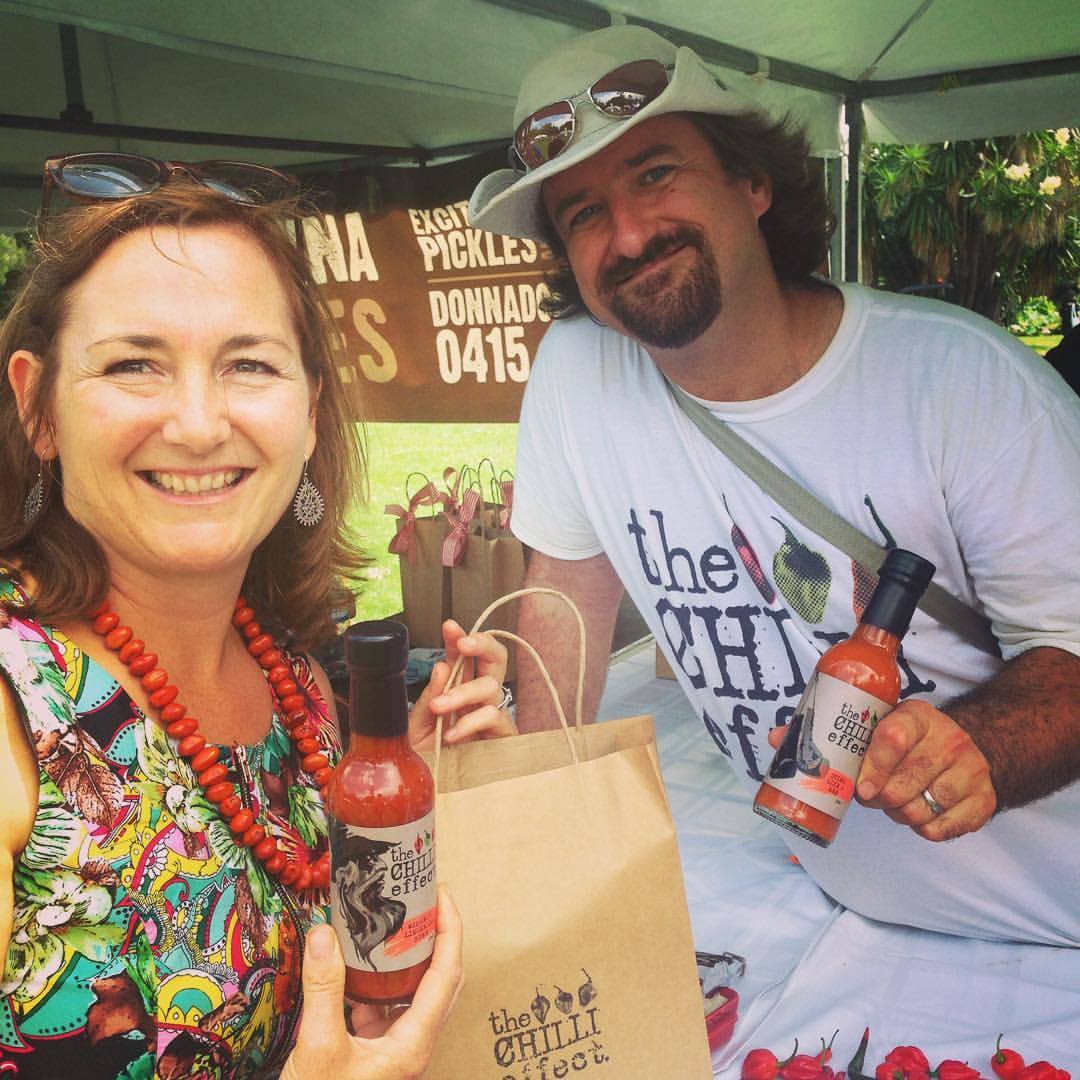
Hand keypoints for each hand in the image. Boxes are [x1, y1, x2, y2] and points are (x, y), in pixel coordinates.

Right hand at [281, 887, 462, 1079]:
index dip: (449, 930)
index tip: (441, 895)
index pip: (448, 974)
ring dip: (400, 961)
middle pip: (437, 981)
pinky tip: (350, 970)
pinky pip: (381, 1012)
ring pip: (408, 996)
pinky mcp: (371, 1058)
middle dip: (432, 939)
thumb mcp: (318, 1048)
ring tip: (385, 926)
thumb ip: (324, 988)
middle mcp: (411, 1047)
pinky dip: (371, 985)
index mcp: (414, 1044)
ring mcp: (393, 1054)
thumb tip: (326, 932)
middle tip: (419, 902)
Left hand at [409, 620, 514, 750]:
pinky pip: (495, 716)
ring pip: (491, 685)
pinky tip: (454, 733)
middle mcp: (478, 698)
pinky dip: (472, 721)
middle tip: (463, 644)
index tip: (449, 626)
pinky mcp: (503, 738)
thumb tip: (442, 667)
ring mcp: (492, 716)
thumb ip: (430, 697)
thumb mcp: (418, 726)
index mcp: (457, 689)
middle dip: (482, 644)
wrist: (432, 794)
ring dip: (463, 692)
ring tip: (439, 708)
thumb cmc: (428, 760)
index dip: (459, 638)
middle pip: (495, 658)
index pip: (463, 657)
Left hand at [854, 698, 996, 839]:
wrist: (967, 747)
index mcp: (920, 716)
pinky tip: (920, 813)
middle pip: (904, 783)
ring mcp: (972, 771)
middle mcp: (951, 740)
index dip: (873, 768)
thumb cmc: (916, 741)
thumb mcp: (891, 726)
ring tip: (897, 803)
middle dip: (880, 797)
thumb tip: (838, 774)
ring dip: (900, 814)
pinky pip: (941, 829)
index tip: (861, 787)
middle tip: (873, 796)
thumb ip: (866, 743)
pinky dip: (922, 828)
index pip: (893, 739)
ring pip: (920, 810)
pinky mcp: (984, 801)